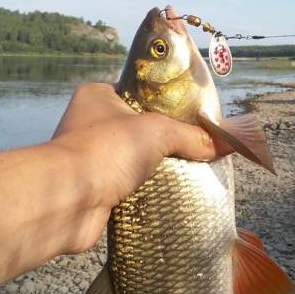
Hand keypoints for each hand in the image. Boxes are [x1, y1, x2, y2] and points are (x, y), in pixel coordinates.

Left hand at [51, 83, 224, 252]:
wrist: (68, 200)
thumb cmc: (107, 150)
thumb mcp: (158, 132)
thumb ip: (191, 135)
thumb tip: (226, 144)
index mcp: (98, 96)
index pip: (139, 93)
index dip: (167, 103)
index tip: (193, 116)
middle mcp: (90, 123)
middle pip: (140, 128)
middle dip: (165, 140)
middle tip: (197, 146)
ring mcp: (91, 157)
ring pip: (135, 159)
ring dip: (156, 168)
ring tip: (190, 171)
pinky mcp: (95, 188)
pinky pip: (129, 186)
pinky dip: (145, 191)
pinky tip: (168, 194)